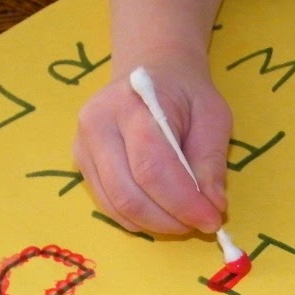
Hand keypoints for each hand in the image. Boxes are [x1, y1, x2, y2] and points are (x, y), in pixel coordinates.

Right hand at [74, 53, 231, 234]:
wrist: (153, 70)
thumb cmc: (186, 93)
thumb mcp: (213, 117)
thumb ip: (211, 161)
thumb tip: (212, 207)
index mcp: (135, 105)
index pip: (153, 167)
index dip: (183, 202)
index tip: (212, 220)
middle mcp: (99, 124)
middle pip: (129, 193)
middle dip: (169, 219)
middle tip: (200, 225)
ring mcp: (83, 145)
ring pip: (115, 205)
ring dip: (155, 224)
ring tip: (184, 220)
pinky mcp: (81, 162)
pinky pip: (107, 204)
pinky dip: (138, 219)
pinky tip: (162, 214)